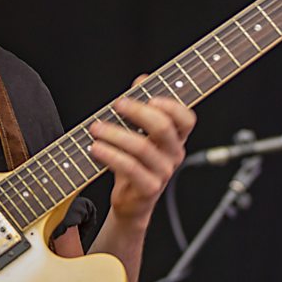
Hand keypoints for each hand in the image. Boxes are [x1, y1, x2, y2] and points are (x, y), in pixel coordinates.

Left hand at [88, 75, 196, 224]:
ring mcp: (163, 172)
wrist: (132, 202)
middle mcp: (174, 154)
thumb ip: (142, 105)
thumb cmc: (136, 162)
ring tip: (95, 128)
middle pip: (163, 128)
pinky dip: (110, 155)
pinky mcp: (149, 188)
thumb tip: (142, 79)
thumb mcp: (139, 133)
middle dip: (138, 112)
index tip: (151, 97)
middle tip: (116, 104)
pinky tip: (95, 148)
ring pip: (142, 148)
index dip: (172, 106)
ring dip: (115, 134)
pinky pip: (130, 168)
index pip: (186, 118)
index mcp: (176, 138)